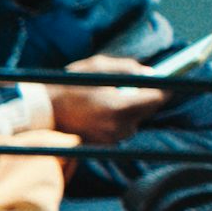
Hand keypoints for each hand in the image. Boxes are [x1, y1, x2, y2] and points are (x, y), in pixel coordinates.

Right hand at [47, 55, 168, 143]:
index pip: (158, 97)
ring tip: (110, 97)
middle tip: (132, 85)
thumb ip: (128, 68)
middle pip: (148, 109)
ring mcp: (112, 137)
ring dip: (130, 108)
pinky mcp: (105, 143)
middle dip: (144, 96)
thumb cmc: (68, 86)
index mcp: (121, 106)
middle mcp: (121, 126)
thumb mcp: (98, 66)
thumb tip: (150, 73)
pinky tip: (101, 109)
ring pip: (135, 120)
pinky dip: (117, 118)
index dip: (165, 86)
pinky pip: (121, 128)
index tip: (170, 78)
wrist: (41, 112)